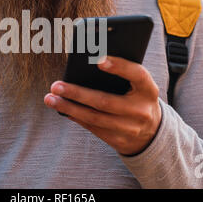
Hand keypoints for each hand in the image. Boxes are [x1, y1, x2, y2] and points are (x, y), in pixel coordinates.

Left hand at [44, 56, 161, 155]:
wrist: (152, 131)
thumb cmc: (137, 97)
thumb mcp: (138, 85)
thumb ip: (122, 74)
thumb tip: (88, 64)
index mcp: (149, 90)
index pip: (137, 75)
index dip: (120, 67)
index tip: (99, 61)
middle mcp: (141, 110)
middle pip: (105, 101)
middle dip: (77, 93)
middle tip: (56, 85)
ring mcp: (130, 128)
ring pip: (94, 118)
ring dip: (69, 108)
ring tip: (50, 98)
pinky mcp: (118, 140)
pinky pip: (92, 128)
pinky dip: (75, 117)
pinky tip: (62, 108)